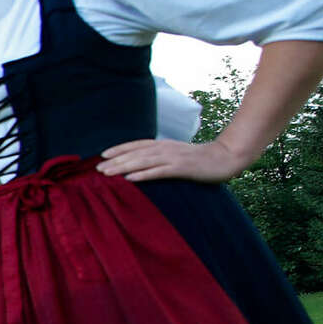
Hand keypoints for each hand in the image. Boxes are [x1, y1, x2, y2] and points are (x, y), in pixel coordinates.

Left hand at [97, 138, 249, 184]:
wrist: (226, 158)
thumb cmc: (199, 160)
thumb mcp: (177, 155)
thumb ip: (161, 157)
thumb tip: (143, 164)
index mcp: (164, 145)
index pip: (136, 145)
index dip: (119, 149)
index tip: (102, 155)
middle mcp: (165, 148)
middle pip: (135, 153)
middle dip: (115, 160)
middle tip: (97, 169)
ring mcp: (173, 158)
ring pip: (143, 161)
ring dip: (123, 167)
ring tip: (106, 173)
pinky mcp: (182, 168)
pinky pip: (159, 172)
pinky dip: (143, 174)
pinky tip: (130, 178)